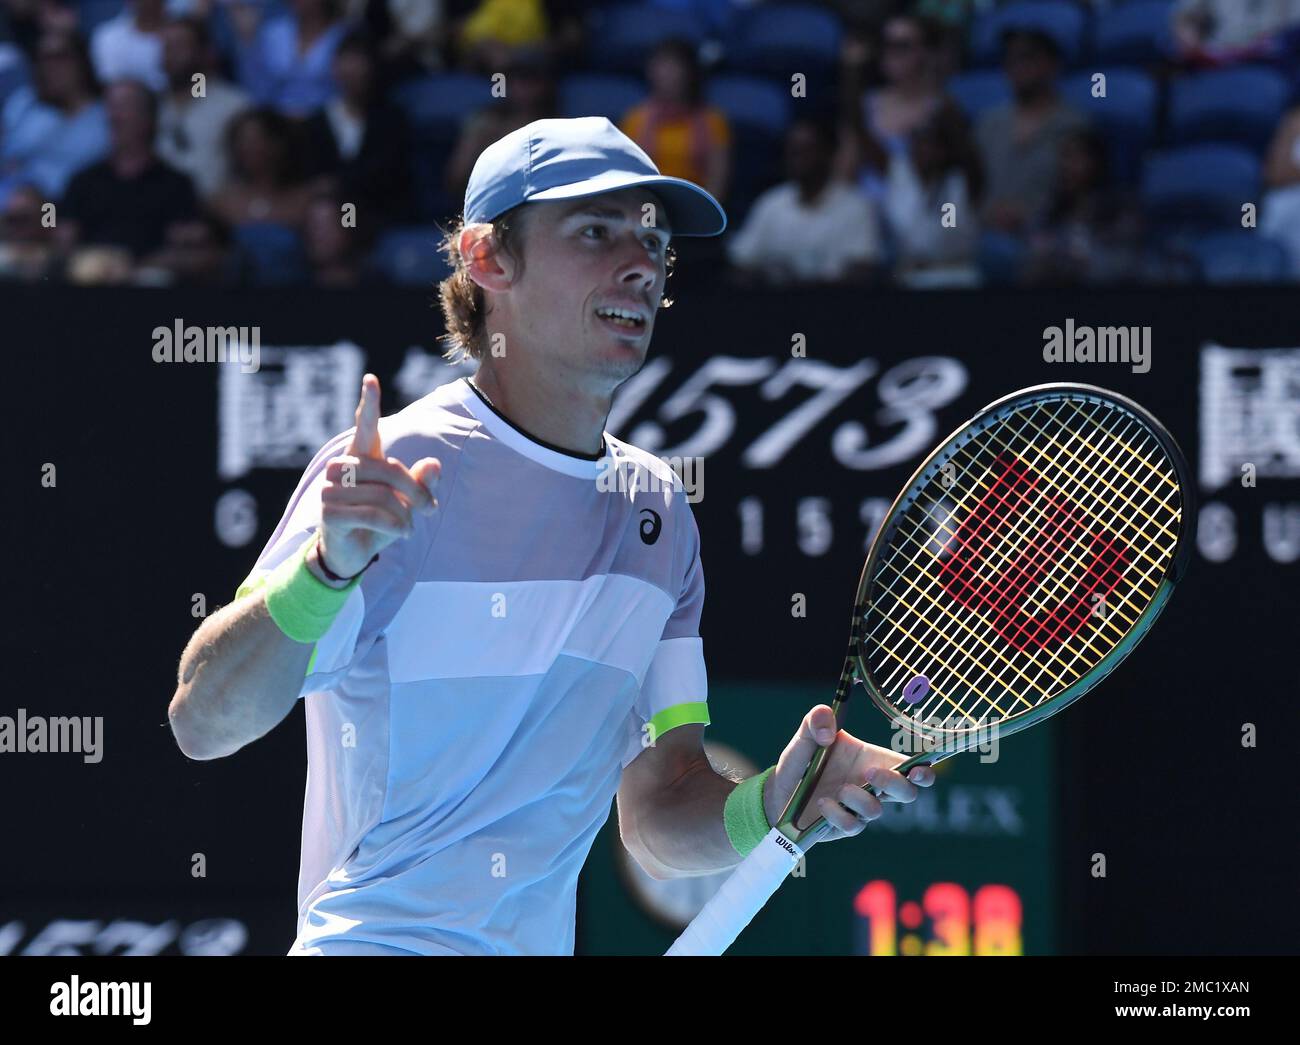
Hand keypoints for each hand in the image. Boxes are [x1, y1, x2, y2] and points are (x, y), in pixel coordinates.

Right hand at [315, 374, 440, 579]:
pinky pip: (373, 515)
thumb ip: (421, 483)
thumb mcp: (406, 503)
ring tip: (409, 527)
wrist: (353, 553)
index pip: (365, 427)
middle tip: (431, 509)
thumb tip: (434, 464)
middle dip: (416, 490)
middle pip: (389, 468)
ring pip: (383, 495)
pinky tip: (402, 533)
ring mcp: (330, 489)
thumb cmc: (380, 521)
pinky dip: (395, 526)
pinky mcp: (329, 513)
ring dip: (405, 514)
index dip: (369, 405)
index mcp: (361, 458)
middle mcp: (342, 468)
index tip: (371, 380)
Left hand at [764, 705, 936, 837]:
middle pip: (907, 792)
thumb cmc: (800, 761)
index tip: (919, 769)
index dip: (924, 770)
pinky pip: (853, 826)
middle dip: (896, 784)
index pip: (911, 766)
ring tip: (838, 788)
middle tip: (871, 774)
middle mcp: (871, 785)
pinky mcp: (844, 826)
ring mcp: (859, 808)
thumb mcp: (805, 735)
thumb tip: (829, 730)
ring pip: (877, 810)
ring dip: (859, 798)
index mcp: (872, 759)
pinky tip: (823, 803)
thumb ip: (816, 720)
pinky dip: (838, 814)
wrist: (779, 791)